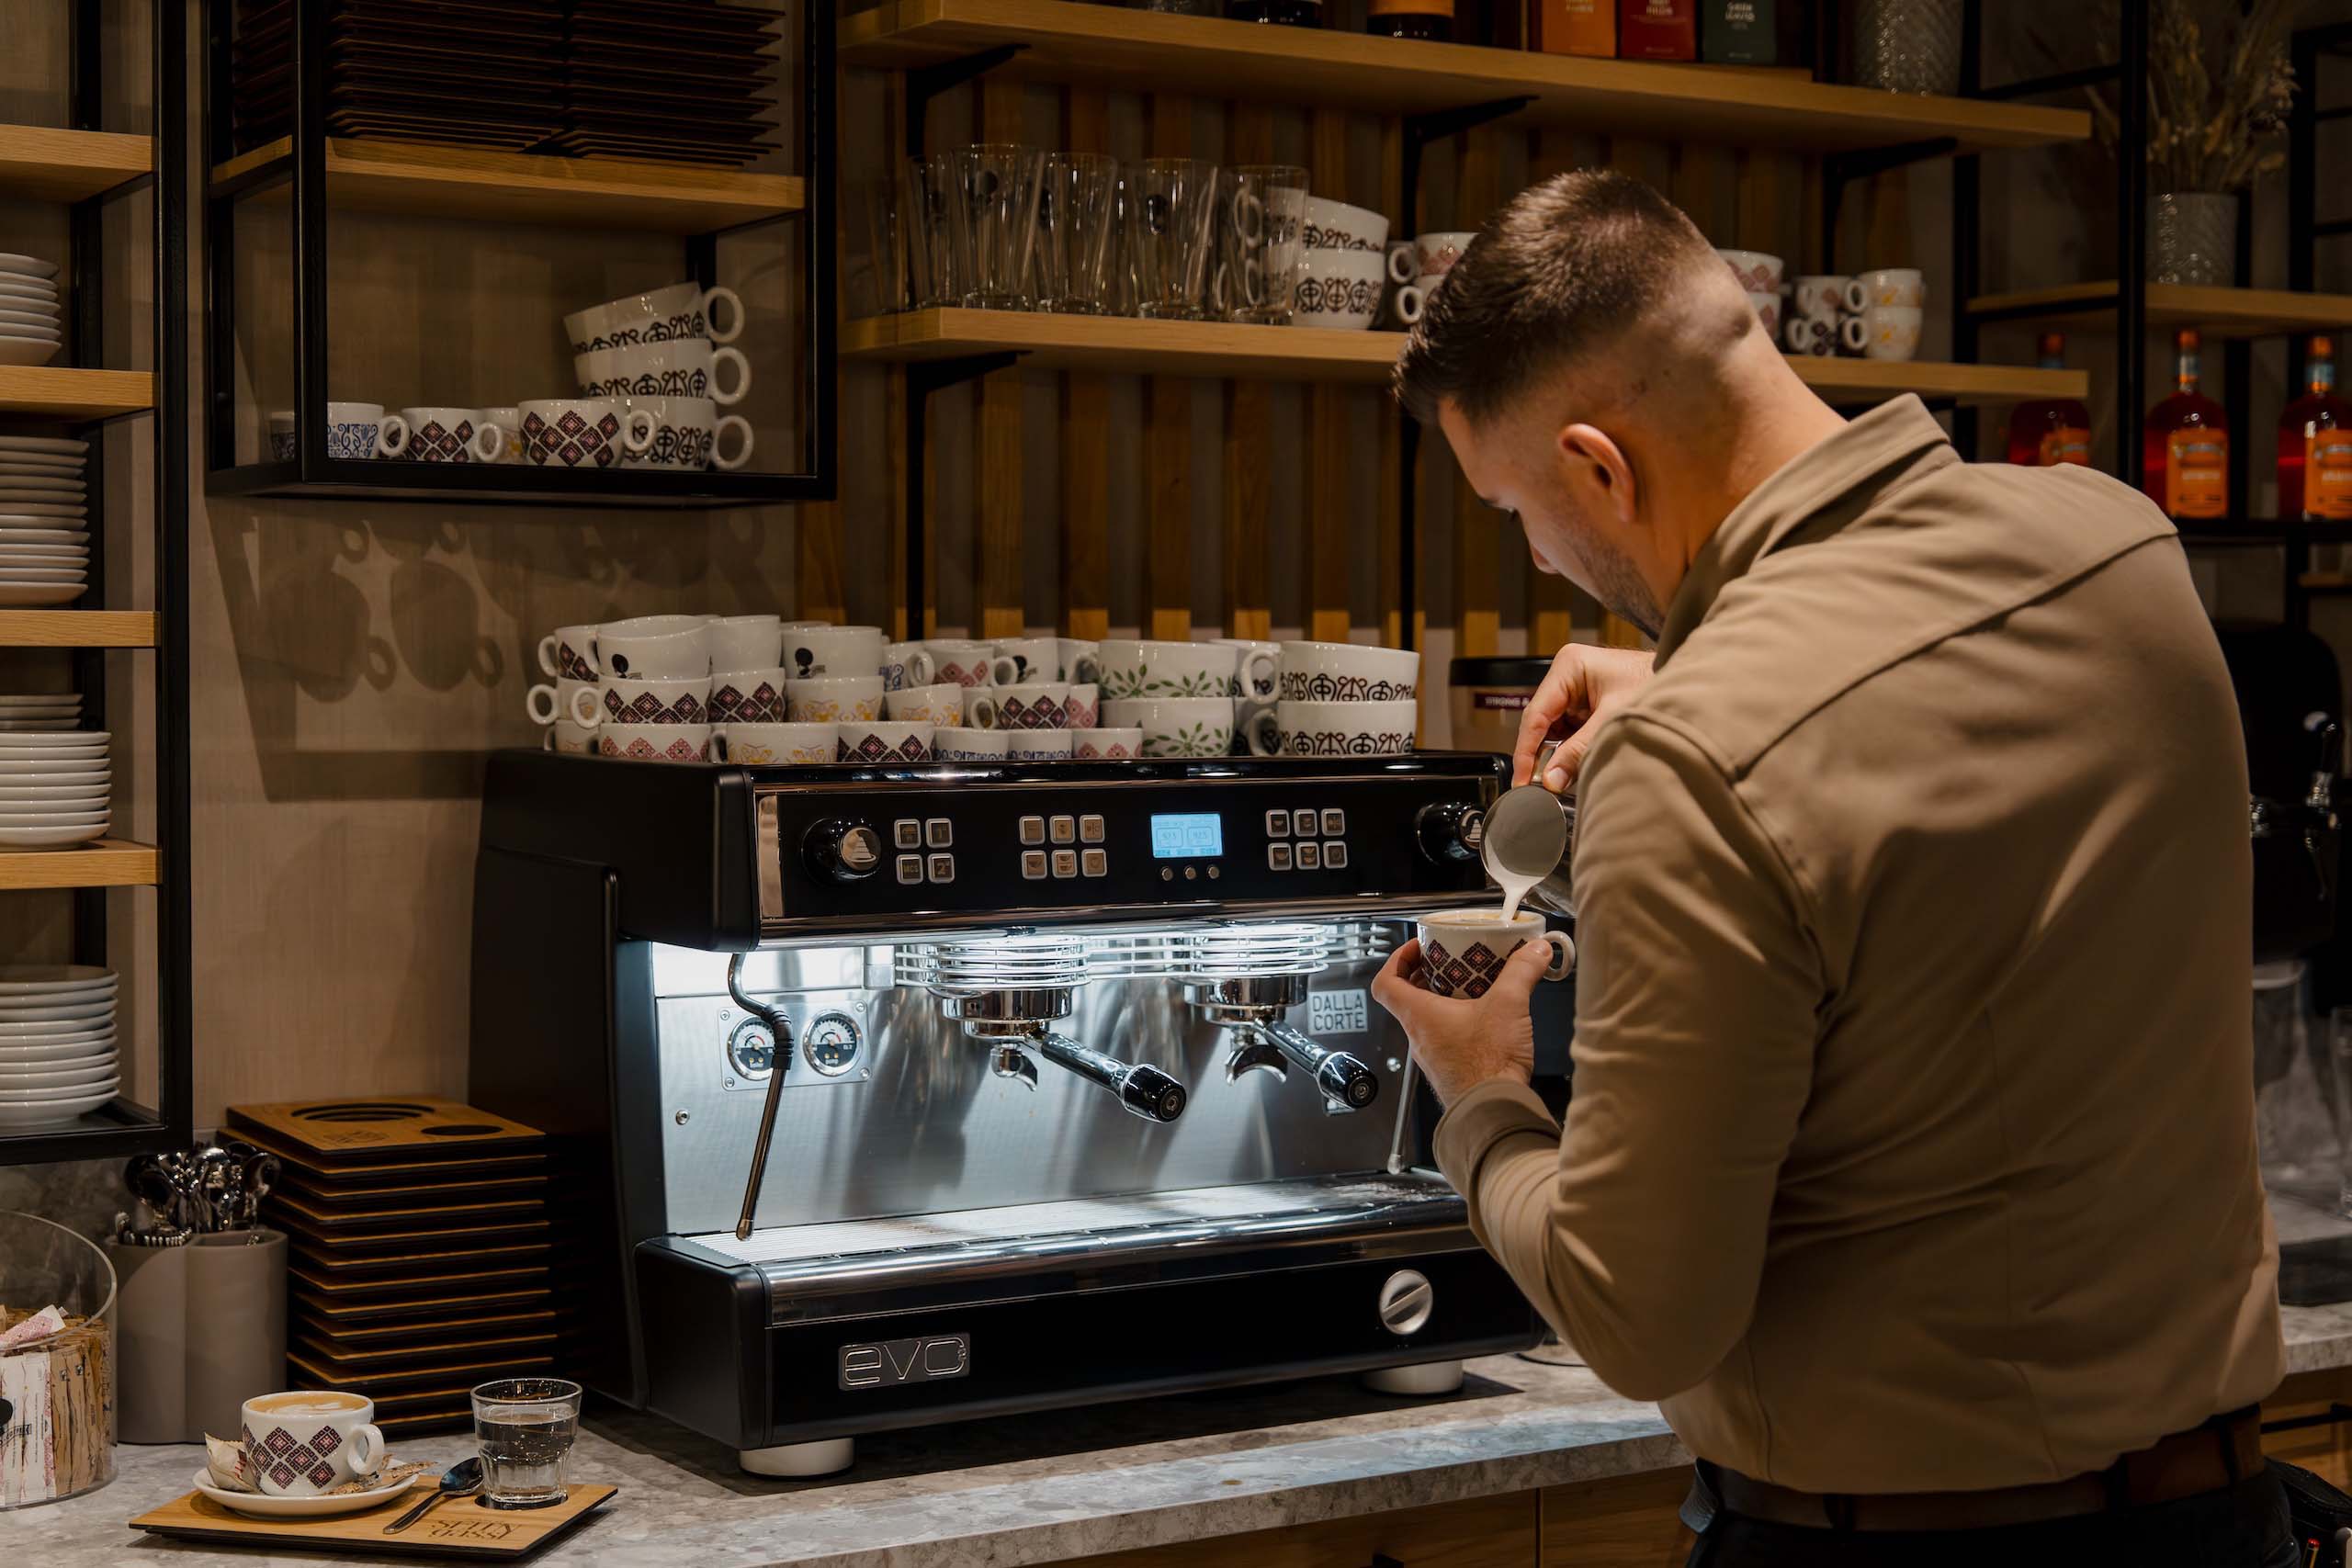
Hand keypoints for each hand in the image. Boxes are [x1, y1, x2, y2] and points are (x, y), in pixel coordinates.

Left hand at [1370, 938, 1550, 1105]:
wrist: (1494, 1111)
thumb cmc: (1487, 1065)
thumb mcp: (1508, 1005)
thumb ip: (1522, 972)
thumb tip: (1536, 949)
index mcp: (1419, 1015)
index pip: (1385, 983)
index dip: (1396, 960)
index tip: (1417, 949)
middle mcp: (1419, 1036)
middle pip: (1408, 998)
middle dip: (1428, 975)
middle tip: (1450, 962)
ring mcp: (1433, 1055)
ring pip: (1428, 1019)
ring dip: (1445, 999)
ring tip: (1472, 986)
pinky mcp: (1451, 1069)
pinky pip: (1445, 1037)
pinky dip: (1459, 1021)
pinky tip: (1487, 1017)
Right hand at [1511, 644, 1655, 791]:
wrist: (1689, 685)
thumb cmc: (1657, 685)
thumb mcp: (1613, 721)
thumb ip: (1579, 751)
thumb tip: (1552, 780)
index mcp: (1568, 666)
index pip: (1535, 714)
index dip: (1526, 751)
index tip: (1522, 780)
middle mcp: (1568, 676)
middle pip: (1541, 723)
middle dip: (1542, 756)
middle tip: (1538, 787)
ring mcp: (1577, 691)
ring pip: (1554, 731)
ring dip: (1558, 756)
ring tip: (1561, 779)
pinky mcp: (1587, 705)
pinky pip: (1569, 733)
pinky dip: (1571, 752)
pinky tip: (1575, 766)